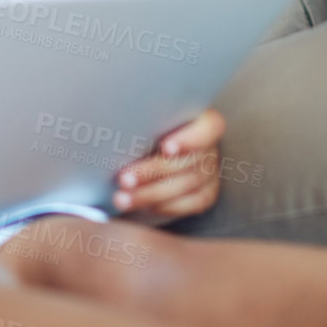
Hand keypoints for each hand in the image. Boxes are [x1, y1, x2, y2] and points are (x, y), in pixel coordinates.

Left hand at [111, 108, 225, 222]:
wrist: (148, 156)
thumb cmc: (144, 130)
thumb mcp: (145, 122)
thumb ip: (143, 123)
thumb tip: (117, 122)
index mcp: (201, 120)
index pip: (210, 127)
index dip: (190, 139)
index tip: (165, 148)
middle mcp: (210, 147)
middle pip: (189, 161)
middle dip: (153, 172)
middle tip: (124, 179)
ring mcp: (210, 173)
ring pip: (186, 185)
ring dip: (150, 194)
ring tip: (122, 198)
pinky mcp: (205, 194)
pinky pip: (190, 204)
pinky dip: (165, 207)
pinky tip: (143, 206)